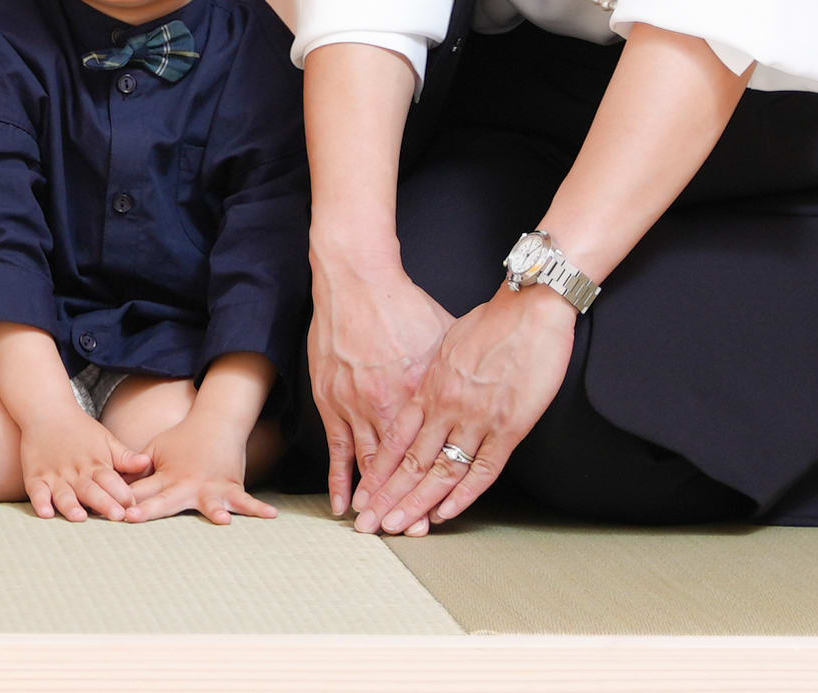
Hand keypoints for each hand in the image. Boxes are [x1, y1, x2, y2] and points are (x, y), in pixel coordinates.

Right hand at [12, 398, 155, 521]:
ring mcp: (55, 476)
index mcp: (96, 464)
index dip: (123, 494)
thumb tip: (147, 463)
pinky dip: (40, 502)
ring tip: (80, 517)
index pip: (112, 481)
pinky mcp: (35, 477)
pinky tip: (45, 512)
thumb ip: (125, 457)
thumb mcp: (106, 440)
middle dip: (104, 503)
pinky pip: (36, 492)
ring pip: (64, 494)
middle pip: (91, 490)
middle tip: (117, 516)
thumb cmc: (80, 430)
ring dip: (71, 506)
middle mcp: (76, 472)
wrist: (46, 409)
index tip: (134, 507)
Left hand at [121, 412, 277, 525]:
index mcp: (165, 476)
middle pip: (166, 500)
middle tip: (134, 517)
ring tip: (223, 519)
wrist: (214, 424)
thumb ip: (136, 469)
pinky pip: (246, 500)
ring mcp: (211, 487)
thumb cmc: (181, 441)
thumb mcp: (154, 451)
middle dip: (150, 510)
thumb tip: (109, 485)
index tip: (115, 512)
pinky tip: (271, 516)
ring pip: (211, 502)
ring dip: (215, 511)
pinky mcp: (231, 487)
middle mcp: (187, 484)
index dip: (128, 502)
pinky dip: (258, 508)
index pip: (142, 492)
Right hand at [309, 240, 456, 518]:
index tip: (439, 519)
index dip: (438, 490)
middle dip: (405, 505)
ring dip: (374, 499)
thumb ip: (459, 376)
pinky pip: (339, 448)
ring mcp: (359, 405)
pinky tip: (344, 503)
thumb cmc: (406, 305)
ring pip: (371, 465)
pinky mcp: (333, 399)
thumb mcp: (447, 340)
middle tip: (408, 536)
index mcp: (425, 397)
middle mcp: (392, 408)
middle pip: (403, 468)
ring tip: (376, 530)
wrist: (357, 280)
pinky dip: (342, 478)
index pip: (435, 455)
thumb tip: (483, 393)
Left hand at [358, 284, 572, 532]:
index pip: (396, 438)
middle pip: (410, 461)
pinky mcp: (508, 426)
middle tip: (370, 524)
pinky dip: (463, 494)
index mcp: (429, 387)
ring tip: (398, 528)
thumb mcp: (448, 343)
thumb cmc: (491, 320)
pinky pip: (482, 468)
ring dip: (417, 502)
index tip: (364, 493)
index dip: (379, 470)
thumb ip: (434, 375)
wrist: (530, 307)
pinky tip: (445, 513)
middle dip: (388, 496)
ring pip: (440, 470)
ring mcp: (476, 417)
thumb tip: (426, 392)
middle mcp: (445, 406)